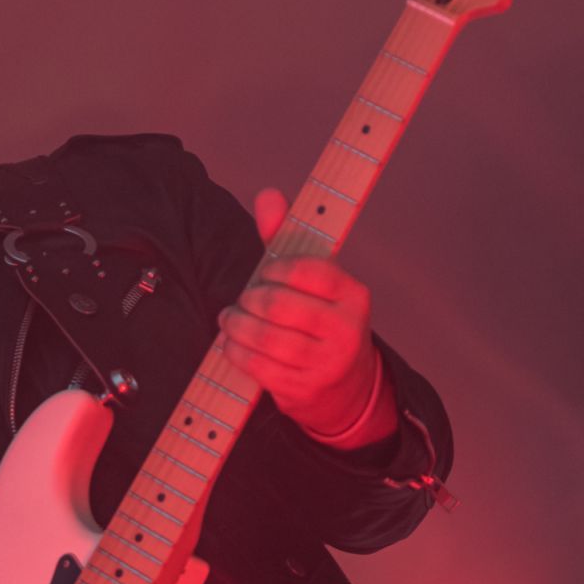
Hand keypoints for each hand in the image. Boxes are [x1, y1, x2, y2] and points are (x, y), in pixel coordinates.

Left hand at [216, 187, 391, 442]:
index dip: (273, 270)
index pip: (305, 270)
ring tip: (231, 321)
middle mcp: (346, 329)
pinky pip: (258, 366)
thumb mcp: (314, 280)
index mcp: (353, 294)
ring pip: (265, 337)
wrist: (345, 387)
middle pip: (279, 305)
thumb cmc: (321, 323)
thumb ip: (286, 237)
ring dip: (237, 327)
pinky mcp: (304, 389)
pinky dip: (236, 352)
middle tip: (243, 301)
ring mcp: (327, 363)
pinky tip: (232, 344)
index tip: (265, 275)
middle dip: (250, 300)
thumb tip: (267, 194)